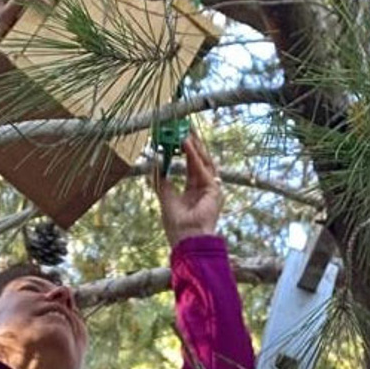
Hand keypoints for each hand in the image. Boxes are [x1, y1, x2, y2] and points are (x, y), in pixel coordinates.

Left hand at [152, 129, 223, 245]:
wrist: (186, 240)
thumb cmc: (176, 224)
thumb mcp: (165, 197)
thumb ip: (162, 181)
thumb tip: (155, 164)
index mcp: (194, 191)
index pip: (192, 165)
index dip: (186, 151)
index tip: (179, 137)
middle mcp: (204, 188)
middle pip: (200, 161)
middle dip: (194, 145)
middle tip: (185, 128)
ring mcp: (211, 189)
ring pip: (204, 162)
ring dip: (196, 147)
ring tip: (186, 132)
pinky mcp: (214, 191)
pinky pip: (203, 169)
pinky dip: (194, 156)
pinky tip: (187, 145)